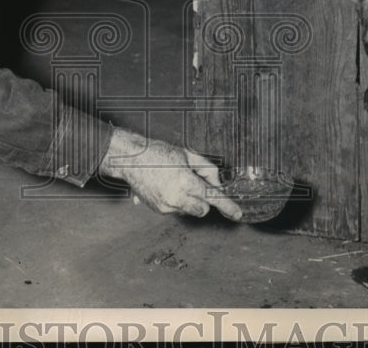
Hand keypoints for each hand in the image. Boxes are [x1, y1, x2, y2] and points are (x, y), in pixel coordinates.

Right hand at [99, 129, 241, 220]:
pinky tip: (166, 187)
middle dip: (204, 200)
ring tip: (175, 182)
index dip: (227, 206)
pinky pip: (176, 209)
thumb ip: (207, 169)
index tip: (237, 214)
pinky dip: (176, 201)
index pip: (213, 197)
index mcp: (185, 182)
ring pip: (189, 210)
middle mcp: (176, 198)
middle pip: (202, 209)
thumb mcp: (187, 154)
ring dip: (189, 200)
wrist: (131, 159)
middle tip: (195, 183)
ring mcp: (166, 206)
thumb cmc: (158, 152)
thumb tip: (217, 182)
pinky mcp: (158, 210)